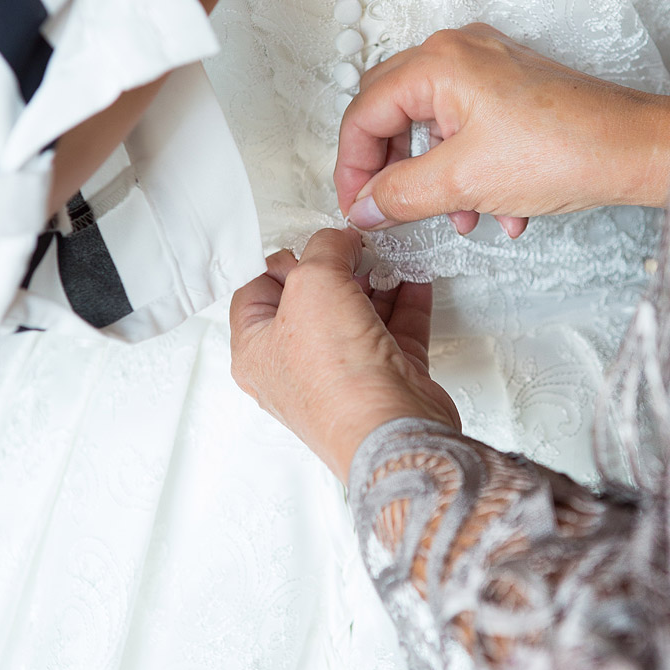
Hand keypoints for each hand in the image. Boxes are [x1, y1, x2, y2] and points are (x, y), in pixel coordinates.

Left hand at [229, 228, 459, 482]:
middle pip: (312, 301)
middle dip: (336, 268)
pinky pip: (394, 330)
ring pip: (356, 314)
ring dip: (374, 282)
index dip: (281, 262)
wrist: (393, 430)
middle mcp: (296, 367)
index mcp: (257, 352)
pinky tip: (414, 277)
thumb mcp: (314, 284)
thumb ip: (324, 249)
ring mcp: (343, 373)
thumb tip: (338, 240)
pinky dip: (405, 302)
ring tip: (388, 254)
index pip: (255, 292)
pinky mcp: (386, 378)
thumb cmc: (337, 379)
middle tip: (354, 246)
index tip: (309, 243)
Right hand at [335, 23, 669, 235]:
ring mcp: (489, 65)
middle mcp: (460, 51)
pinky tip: (500, 211)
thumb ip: (400, 194)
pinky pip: (470, 126)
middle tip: (388, 209)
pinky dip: (470, 168)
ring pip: (434, 124)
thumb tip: (364, 207)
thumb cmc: (565, 150)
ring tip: (459, 220)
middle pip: (393, 112)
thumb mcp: (464, 182)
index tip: (357, 206)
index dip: (353, 166)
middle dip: (392, 169)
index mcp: (438, 62)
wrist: (638, 150)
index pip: (365, 112)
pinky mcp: (513, 87)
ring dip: (437, 177)